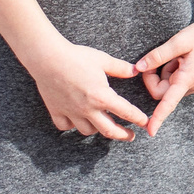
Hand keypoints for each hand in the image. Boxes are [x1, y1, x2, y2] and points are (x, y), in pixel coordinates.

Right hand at [25, 38, 150, 139]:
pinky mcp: (56, 111)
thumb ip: (121, 68)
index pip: (125, 112)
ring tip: (105, 126)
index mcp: (102, 96)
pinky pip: (66, 126)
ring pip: (87, 131)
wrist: (48, 59)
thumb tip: (136, 71)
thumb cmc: (77, 57)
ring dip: (98, 130)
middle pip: (109, 130)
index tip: (145, 123)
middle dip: (122, 135)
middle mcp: (87, 109)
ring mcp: (71, 112)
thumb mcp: (103, 60)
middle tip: (130, 136)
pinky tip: (77, 121)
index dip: (138, 118)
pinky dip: (73, 126)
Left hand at [133, 10, 193, 135]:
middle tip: (158, 58)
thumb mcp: (180, 41)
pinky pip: (179, 80)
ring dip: (167, 72)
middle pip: (163, 92)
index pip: (168, 103)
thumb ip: (158, 55)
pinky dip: (175, 70)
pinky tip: (185, 56)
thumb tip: (138, 67)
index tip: (150, 131)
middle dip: (155, 77)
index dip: (158, 117)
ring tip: (179, 53)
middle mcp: (193, 85)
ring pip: (171, 85)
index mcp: (188, 78)